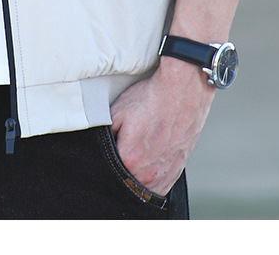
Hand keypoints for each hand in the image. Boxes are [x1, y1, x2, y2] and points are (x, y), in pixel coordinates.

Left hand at [109, 56, 214, 196]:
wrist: (181, 90)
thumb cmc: (150, 99)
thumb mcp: (117, 112)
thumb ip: (105, 135)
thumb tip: (97, 148)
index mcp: (129, 160)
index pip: (108, 172)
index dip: (105, 162)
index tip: (108, 152)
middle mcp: (148, 173)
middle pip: (126, 183)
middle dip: (121, 172)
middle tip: (122, 152)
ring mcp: (164, 173)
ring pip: (144, 188)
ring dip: (137, 178)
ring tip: (136, 157)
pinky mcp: (177, 170)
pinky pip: (161, 187)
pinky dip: (153, 180)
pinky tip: (148, 166)